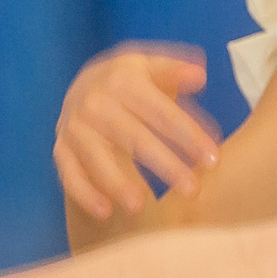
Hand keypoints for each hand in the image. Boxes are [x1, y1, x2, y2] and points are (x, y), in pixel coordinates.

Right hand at [54, 42, 220, 219]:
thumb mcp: (150, 65)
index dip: (189, 136)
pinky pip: (70, 174)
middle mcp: (96, 104)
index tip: (214, 160)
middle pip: (135, 138)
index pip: (162, 112)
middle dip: (166, 166)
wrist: (82, 81)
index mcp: (124, 81)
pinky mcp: (62, 148)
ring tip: (140, 206)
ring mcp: (76, 128)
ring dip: (117, 183)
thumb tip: (200, 74)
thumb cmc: (130, 79)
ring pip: (98, 158)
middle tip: (193, 190)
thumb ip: (175, 71)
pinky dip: (84, 193)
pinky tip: (105, 212)